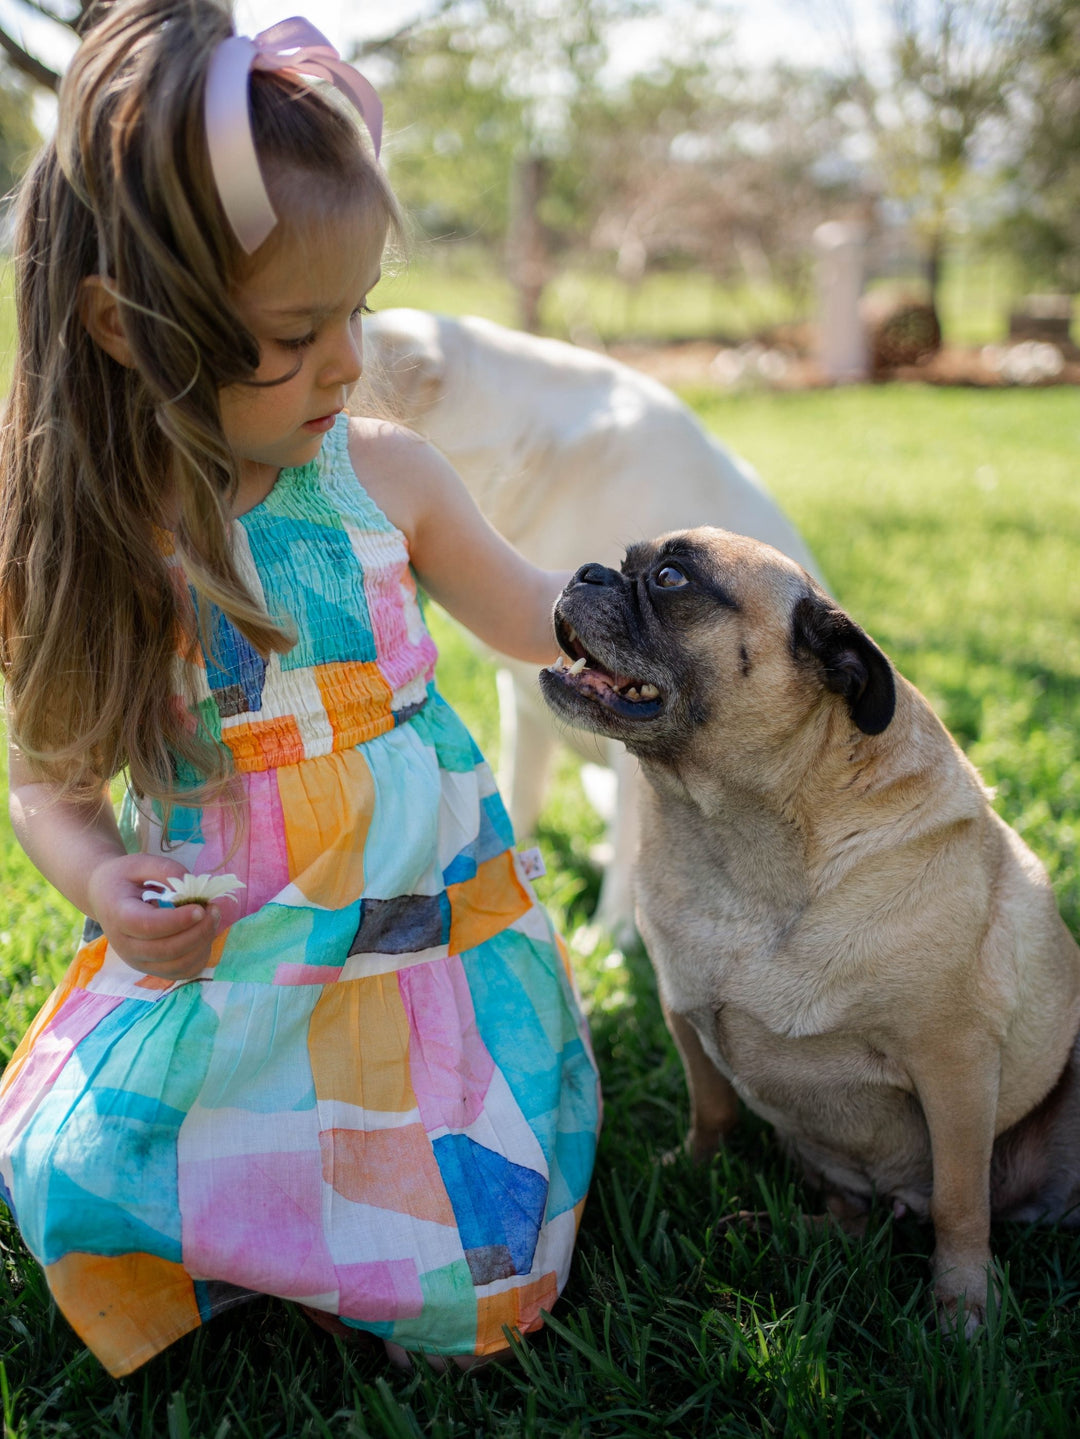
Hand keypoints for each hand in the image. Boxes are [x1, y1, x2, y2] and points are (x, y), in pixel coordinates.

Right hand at [85, 852, 220, 981]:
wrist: (104, 897)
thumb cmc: (124, 878)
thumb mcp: (140, 863)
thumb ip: (166, 870)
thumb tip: (193, 887)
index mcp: (119, 915)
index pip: (148, 926)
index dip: (178, 920)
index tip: (201, 907)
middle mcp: (125, 945)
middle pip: (167, 950)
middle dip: (199, 931)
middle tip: (214, 909)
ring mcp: (137, 961)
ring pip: (178, 965)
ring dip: (203, 944)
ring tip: (212, 918)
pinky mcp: (151, 968)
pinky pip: (182, 972)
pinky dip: (200, 956)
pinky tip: (205, 934)